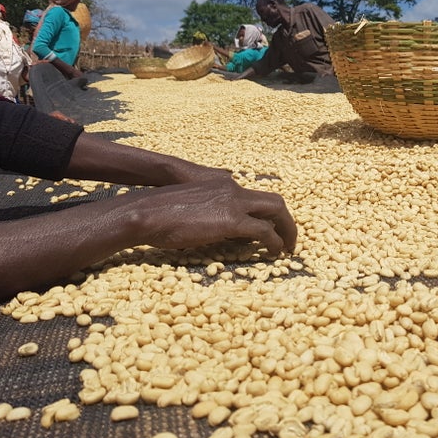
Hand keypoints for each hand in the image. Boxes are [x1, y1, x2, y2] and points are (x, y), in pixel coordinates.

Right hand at [120, 180, 297, 256]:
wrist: (148, 212)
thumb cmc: (161, 215)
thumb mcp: (192, 209)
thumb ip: (212, 213)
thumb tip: (226, 232)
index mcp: (223, 184)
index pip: (255, 197)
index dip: (267, 214)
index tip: (272, 230)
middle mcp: (233, 188)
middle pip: (274, 201)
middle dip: (286, 221)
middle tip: (289, 239)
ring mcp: (234, 202)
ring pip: (276, 210)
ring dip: (286, 230)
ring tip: (287, 248)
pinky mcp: (232, 220)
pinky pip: (264, 231)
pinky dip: (274, 242)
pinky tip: (275, 253)